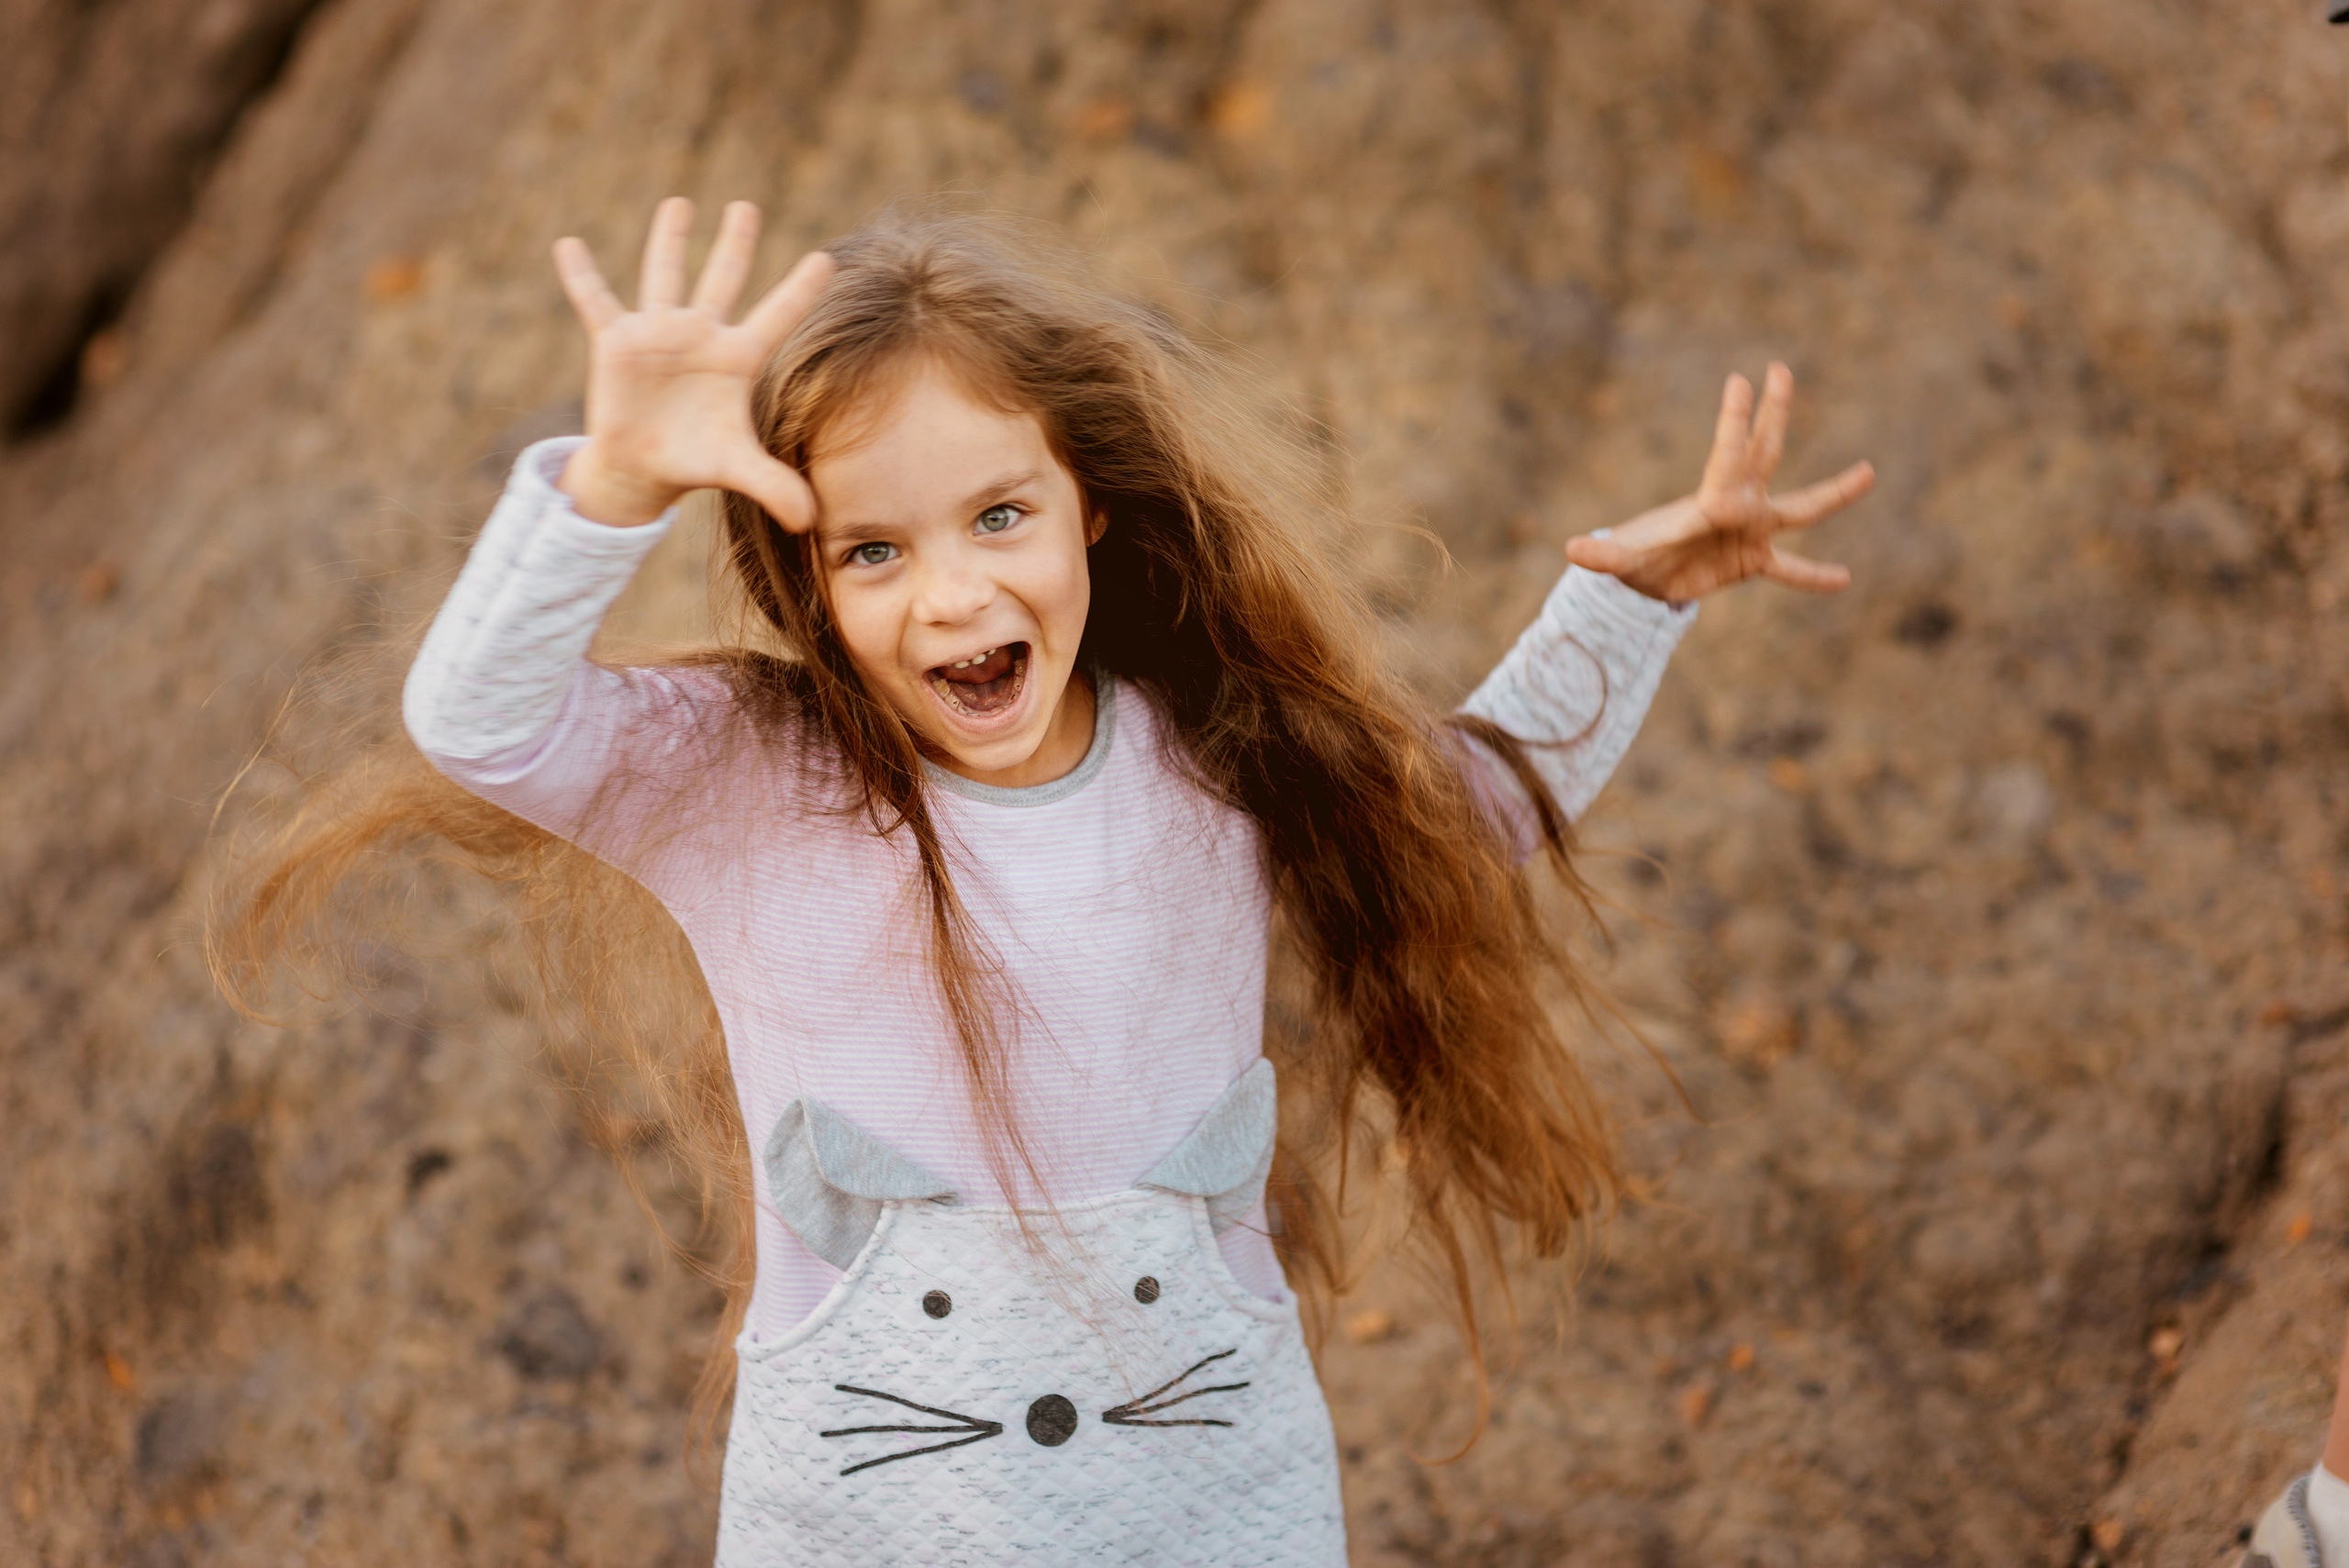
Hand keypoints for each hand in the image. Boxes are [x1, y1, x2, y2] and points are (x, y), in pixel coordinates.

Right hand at [550, 198, 835, 527]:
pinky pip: (596, 302)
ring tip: (679, 204)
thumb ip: (775, 486)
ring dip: (670, 240)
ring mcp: (658, 334)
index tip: (827, 258)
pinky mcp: (616, 343)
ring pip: (665, 276)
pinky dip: (582, 276)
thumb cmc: (694, 462)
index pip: (776, 317)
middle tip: (747, 207)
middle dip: (734, 245)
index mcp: (737, 360)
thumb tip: (811, 522)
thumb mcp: (736, 470)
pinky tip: (568, 244)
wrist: (642, 469)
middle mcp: (700, 337)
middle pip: (723, 280)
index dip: (799, 290)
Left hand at [1565, 363, 1874, 602]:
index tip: (1740, 381)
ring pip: (1800, 508)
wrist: (1648, 576)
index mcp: (1711, 498)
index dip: (1735, 419)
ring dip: (1833, 493)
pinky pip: (1791, 569)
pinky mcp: (1754, 560)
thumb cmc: (1637, 557)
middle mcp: (1738, 505)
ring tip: (1868, 471)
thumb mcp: (1622, 559)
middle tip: (1779, 369)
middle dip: (1772, 414)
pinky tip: (1844, 578)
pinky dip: (1814, 575)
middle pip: (1763, 453)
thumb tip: (1572, 551)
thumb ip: (1605, 554)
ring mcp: (1751, 530)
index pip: (1727, 453)